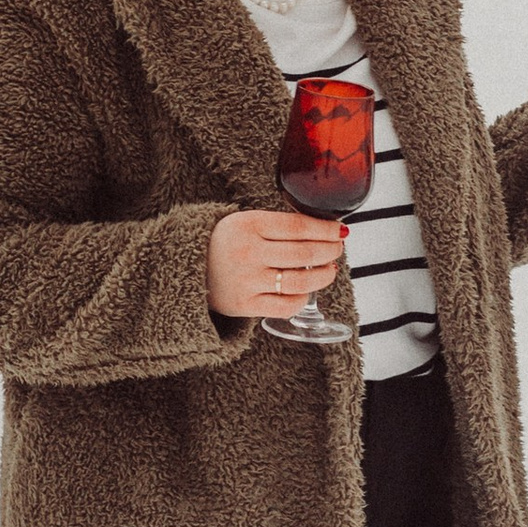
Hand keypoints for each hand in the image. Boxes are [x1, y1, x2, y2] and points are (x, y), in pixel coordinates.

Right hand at [208, 206, 346, 319]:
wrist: (187, 266)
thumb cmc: (224, 242)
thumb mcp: (245, 221)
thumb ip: (279, 224)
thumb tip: (324, 228)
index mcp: (248, 225)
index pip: (299, 227)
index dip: (326, 230)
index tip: (340, 231)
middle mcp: (248, 253)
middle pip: (305, 254)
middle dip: (330, 251)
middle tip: (337, 249)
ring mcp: (246, 281)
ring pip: (300, 282)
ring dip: (323, 276)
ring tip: (330, 270)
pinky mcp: (244, 305)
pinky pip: (285, 306)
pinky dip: (302, 299)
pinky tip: (307, 290)